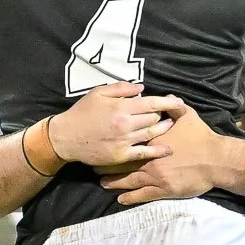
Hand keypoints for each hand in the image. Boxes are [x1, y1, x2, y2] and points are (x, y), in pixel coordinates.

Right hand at [49, 83, 182, 167]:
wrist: (66, 137)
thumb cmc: (82, 112)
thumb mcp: (98, 93)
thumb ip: (121, 88)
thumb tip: (142, 88)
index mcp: (121, 107)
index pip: (151, 103)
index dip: (168, 102)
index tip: (178, 101)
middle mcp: (125, 124)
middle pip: (153, 118)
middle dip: (162, 115)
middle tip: (167, 113)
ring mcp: (124, 141)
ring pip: (151, 134)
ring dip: (163, 129)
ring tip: (169, 125)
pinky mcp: (121, 156)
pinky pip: (144, 153)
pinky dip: (157, 151)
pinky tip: (168, 149)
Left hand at [101, 107, 220, 205]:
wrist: (216, 160)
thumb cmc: (201, 137)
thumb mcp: (187, 115)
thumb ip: (172, 106)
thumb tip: (165, 97)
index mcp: (152, 140)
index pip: (127, 142)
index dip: (113, 144)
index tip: (101, 143)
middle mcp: (150, 159)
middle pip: (123, 163)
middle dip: (107, 165)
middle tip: (93, 166)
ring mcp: (155, 176)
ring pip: (129, 180)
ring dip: (114, 182)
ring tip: (102, 183)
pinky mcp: (164, 190)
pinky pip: (142, 195)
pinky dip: (130, 197)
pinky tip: (121, 199)